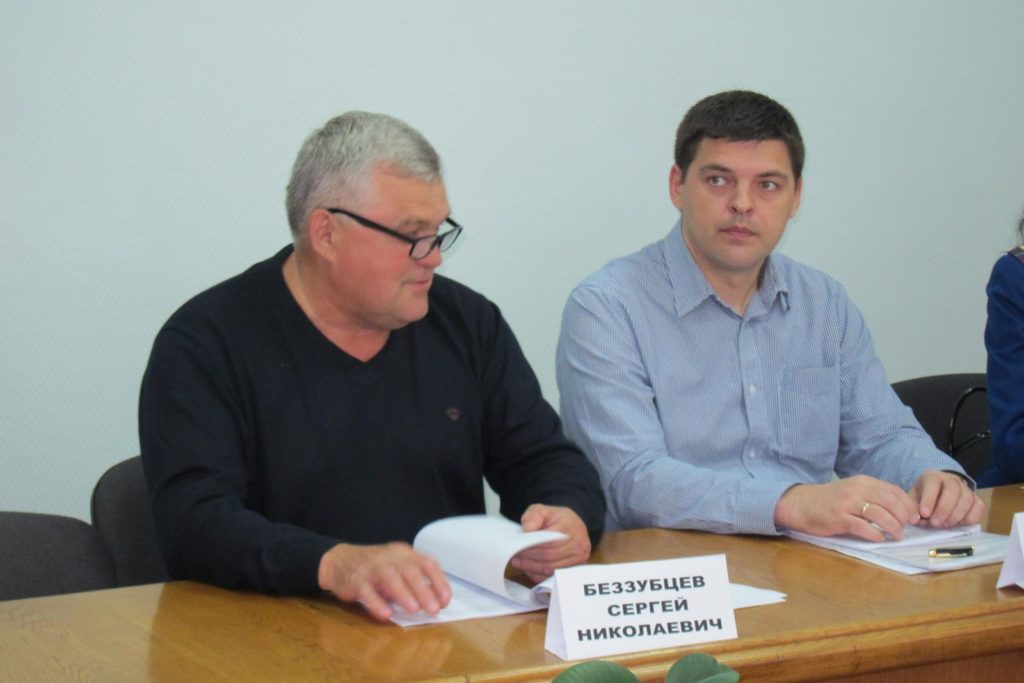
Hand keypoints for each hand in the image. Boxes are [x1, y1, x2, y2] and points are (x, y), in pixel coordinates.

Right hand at [317, 542, 450, 621]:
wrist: (339, 561)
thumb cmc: (375, 568)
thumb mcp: (397, 569)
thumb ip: (414, 582)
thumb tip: (437, 600)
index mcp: (404, 553)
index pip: (426, 563)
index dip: (438, 581)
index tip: (446, 600)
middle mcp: (389, 557)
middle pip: (409, 569)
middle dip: (424, 590)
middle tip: (434, 609)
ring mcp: (371, 566)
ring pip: (389, 576)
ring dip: (403, 593)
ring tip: (414, 609)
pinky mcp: (355, 579)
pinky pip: (366, 589)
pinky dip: (376, 602)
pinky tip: (386, 614)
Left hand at [509, 504, 590, 582]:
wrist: (571, 526)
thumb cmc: (556, 519)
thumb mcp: (543, 510)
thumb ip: (533, 516)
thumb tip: (527, 530)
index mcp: (572, 527)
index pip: (550, 541)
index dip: (532, 546)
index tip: (517, 546)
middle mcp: (579, 545)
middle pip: (550, 556)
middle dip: (529, 557)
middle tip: (514, 556)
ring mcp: (579, 560)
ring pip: (551, 569)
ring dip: (531, 568)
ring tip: (517, 563)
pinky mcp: (574, 570)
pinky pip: (553, 578)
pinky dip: (538, 575)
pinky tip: (528, 569)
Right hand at [774, 475, 919, 541]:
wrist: (801, 504)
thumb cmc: (829, 501)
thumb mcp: (853, 491)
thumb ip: (872, 496)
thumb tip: (898, 509)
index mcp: (863, 482)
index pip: (893, 490)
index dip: (907, 504)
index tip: (913, 517)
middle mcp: (857, 489)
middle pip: (890, 501)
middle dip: (903, 516)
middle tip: (907, 527)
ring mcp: (847, 503)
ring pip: (880, 514)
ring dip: (893, 527)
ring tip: (896, 536)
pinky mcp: (839, 518)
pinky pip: (863, 527)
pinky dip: (875, 534)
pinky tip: (878, 539)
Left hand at [909, 470, 985, 528]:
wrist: (937, 493)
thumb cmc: (923, 497)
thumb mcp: (913, 499)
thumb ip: (913, 509)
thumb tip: (915, 520)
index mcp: (932, 477)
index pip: (932, 483)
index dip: (929, 499)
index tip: (924, 514)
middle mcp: (951, 480)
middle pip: (952, 491)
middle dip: (944, 509)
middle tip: (935, 523)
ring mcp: (966, 489)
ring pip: (967, 498)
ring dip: (956, 515)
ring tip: (945, 525)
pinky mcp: (976, 499)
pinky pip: (979, 506)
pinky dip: (972, 517)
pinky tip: (961, 524)